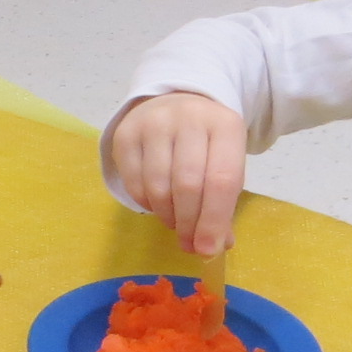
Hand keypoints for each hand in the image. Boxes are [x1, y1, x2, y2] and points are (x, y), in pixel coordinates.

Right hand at [109, 91, 248, 253]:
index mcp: (225, 125)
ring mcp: (154, 123)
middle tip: (190, 243)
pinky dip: (147, 204)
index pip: (221, 180)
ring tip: (175, 222)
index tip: (208, 249)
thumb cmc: (206, 143)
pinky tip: (157, 205)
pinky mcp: (126, 133)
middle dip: (189, 223)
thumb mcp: (225, 164)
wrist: (174, 102)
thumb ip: (224, 205)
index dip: (214, 220)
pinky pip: (134, 183)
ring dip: (168, 216)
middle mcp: (189, 118)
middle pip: (188, 185)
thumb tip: (215, 245)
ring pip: (159, 186)